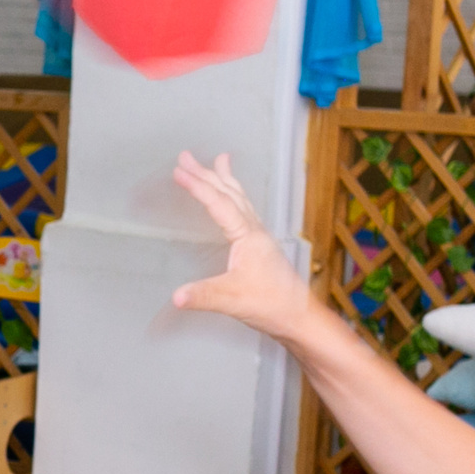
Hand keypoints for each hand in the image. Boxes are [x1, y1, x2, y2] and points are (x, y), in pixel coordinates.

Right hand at [169, 150, 310, 340]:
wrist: (299, 316)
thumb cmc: (272, 305)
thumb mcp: (233, 300)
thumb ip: (203, 296)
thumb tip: (175, 295)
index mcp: (248, 236)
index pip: (218, 204)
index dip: (197, 187)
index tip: (177, 171)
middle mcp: (255, 230)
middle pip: (228, 193)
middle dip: (206, 173)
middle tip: (185, 156)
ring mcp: (259, 236)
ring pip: (239, 198)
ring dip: (224, 179)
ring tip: (218, 160)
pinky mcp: (259, 245)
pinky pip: (244, 210)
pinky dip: (234, 196)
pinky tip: (232, 199)